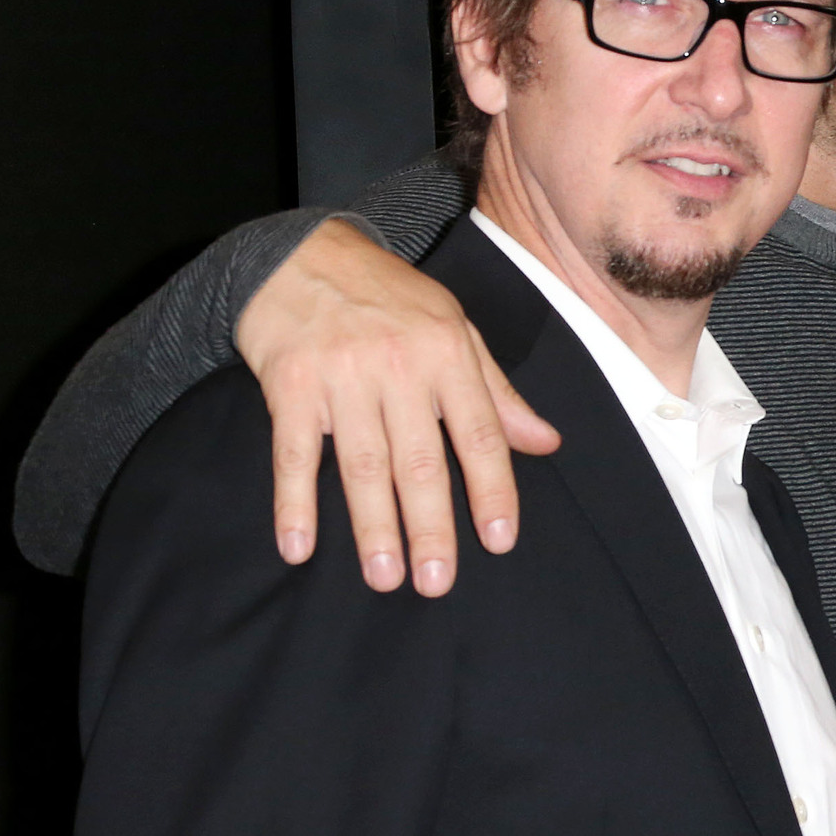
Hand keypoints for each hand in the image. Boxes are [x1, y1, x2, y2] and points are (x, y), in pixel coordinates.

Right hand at [234, 218, 560, 595]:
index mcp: (449, 355)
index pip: (480, 434)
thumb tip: (546, 443)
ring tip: (385, 577)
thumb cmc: (391, 299)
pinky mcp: (290, 384)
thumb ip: (497, 394)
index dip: (493, 488)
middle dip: (432, 524)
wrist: (302, 253)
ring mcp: (343, 376)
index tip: (500, 539)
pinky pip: (293, 453)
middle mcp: (400, 367)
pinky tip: (299, 547)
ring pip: (363, 464)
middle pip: (421, 460)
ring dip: (373, 526)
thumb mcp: (455, 330)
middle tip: (438, 582)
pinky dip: (293, 503)